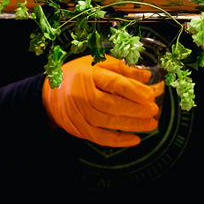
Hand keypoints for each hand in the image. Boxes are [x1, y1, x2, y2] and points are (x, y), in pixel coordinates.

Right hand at [42, 56, 164, 146]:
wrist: (49, 93)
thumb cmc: (78, 75)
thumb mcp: (97, 63)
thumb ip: (121, 69)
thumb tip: (146, 76)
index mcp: (88, 74)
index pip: (113, 83)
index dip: (133, 90)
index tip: (150, 95)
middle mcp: (81, 93)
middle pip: (110, 104)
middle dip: (135, 109)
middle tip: (153, 111)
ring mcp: (78, 112)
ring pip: (106, 122)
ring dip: (131, 125)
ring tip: (150, 124)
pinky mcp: (77, 128)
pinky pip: (99, 137)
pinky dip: (118, 140)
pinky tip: (134, 139)